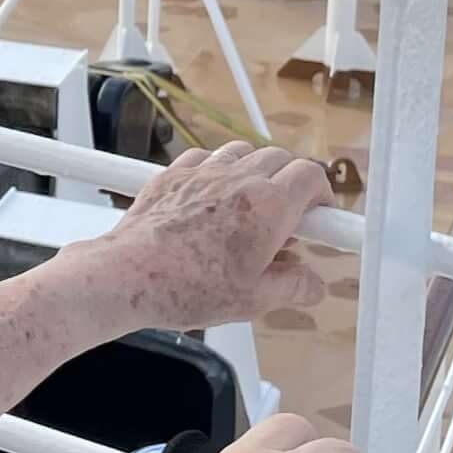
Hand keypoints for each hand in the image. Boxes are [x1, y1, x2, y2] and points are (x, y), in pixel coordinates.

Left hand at [82, 141, 327, 335]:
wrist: (130, 275)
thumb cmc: (188, 288)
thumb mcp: (253, 300)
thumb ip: (292, 287)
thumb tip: (312, 284)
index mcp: (268, 208)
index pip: (311, 176)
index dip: (322, 194)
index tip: (320, 215)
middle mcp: (239, 180)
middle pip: (282, 160)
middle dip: (291, 184)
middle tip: (287, 219)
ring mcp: (205, 172)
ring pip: (245, 152)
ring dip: (255, 173)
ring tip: (250, 207)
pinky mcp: (176, 173)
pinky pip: (206, 157)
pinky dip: (217, 171)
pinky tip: (212, 198)